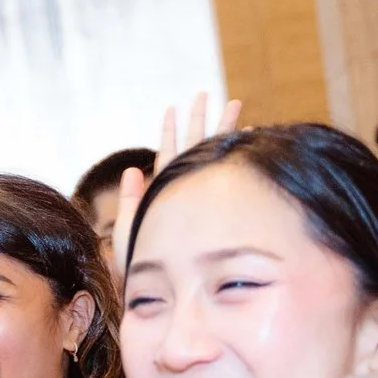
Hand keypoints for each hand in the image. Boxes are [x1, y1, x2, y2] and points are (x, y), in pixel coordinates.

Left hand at [112, 92, 243, 280]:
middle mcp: (182, 188)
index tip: (172, 107)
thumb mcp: (129, 229)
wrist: (162, 284)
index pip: (166, 153)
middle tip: (205, 94)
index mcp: (161, 190)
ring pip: (211, 153)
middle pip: (192, 144)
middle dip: (200, 119)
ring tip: (233, 104)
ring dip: (220, 128)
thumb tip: (132, 169)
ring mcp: (199, 193)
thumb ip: (130, 200)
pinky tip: (248, 137)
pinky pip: (224, 173)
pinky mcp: (212, 203)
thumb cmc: (142, 263)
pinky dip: (234, 153)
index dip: (169, 130)